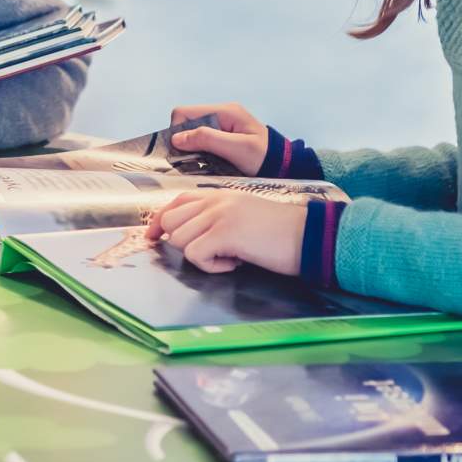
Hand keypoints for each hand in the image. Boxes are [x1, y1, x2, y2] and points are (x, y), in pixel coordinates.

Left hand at [143, 190, 305, 274]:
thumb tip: (188, 234)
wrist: (309, 236)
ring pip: (179, 240)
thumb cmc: (281, 232)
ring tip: (230, 256)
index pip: (175, 201)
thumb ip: (217, 217)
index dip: (158, 221)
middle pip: (170, 222)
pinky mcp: (224, 233)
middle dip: (182, 243)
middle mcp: (215, 201)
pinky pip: (195, 255)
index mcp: (219, 194)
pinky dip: (211, 267)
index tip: (152, 237)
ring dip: (201, 256)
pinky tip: (235, 263)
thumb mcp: (243, 214)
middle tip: (212, 252)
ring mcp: (218, 215)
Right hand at [169, 102, 270, 176]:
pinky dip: (200, 152)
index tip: (183, 152)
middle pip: (186, 122)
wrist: (284, 167)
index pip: (184, 112)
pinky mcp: (222, 136)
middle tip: (193, 160)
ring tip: (203, 163)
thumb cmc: (265, 157)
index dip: (178, 131)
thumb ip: (208, 140)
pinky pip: (201, 140)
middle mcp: (221, 114)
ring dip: (193, 149)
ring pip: (192, 132)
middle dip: (185, 141)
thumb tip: (176, 138)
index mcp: (225, 111)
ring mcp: (222, 124)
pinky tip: (209, 163)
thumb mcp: (237, 149)